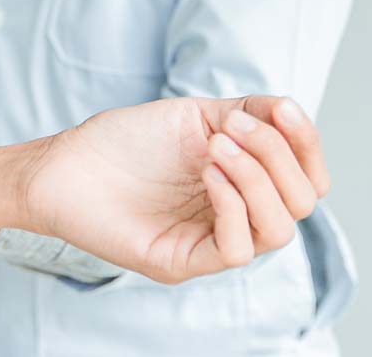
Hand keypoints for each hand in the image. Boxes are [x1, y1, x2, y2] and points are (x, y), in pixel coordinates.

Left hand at [25, 96, 328, 282]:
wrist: (64, 164)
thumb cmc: (122, 141)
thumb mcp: (194, 116)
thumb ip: (246, 113)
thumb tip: (289, 110)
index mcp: (242, 183)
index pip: (306, 178)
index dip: (307, 144)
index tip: (283, 109)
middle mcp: (232, 215)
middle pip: (300, 202)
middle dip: (277, 156)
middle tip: (231, 129)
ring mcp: (207, 241)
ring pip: (276, 230)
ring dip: (255, 179)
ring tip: (215, 147)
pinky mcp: (181, 261)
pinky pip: (236, 250)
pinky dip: (232, 206)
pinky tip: (206, 174)